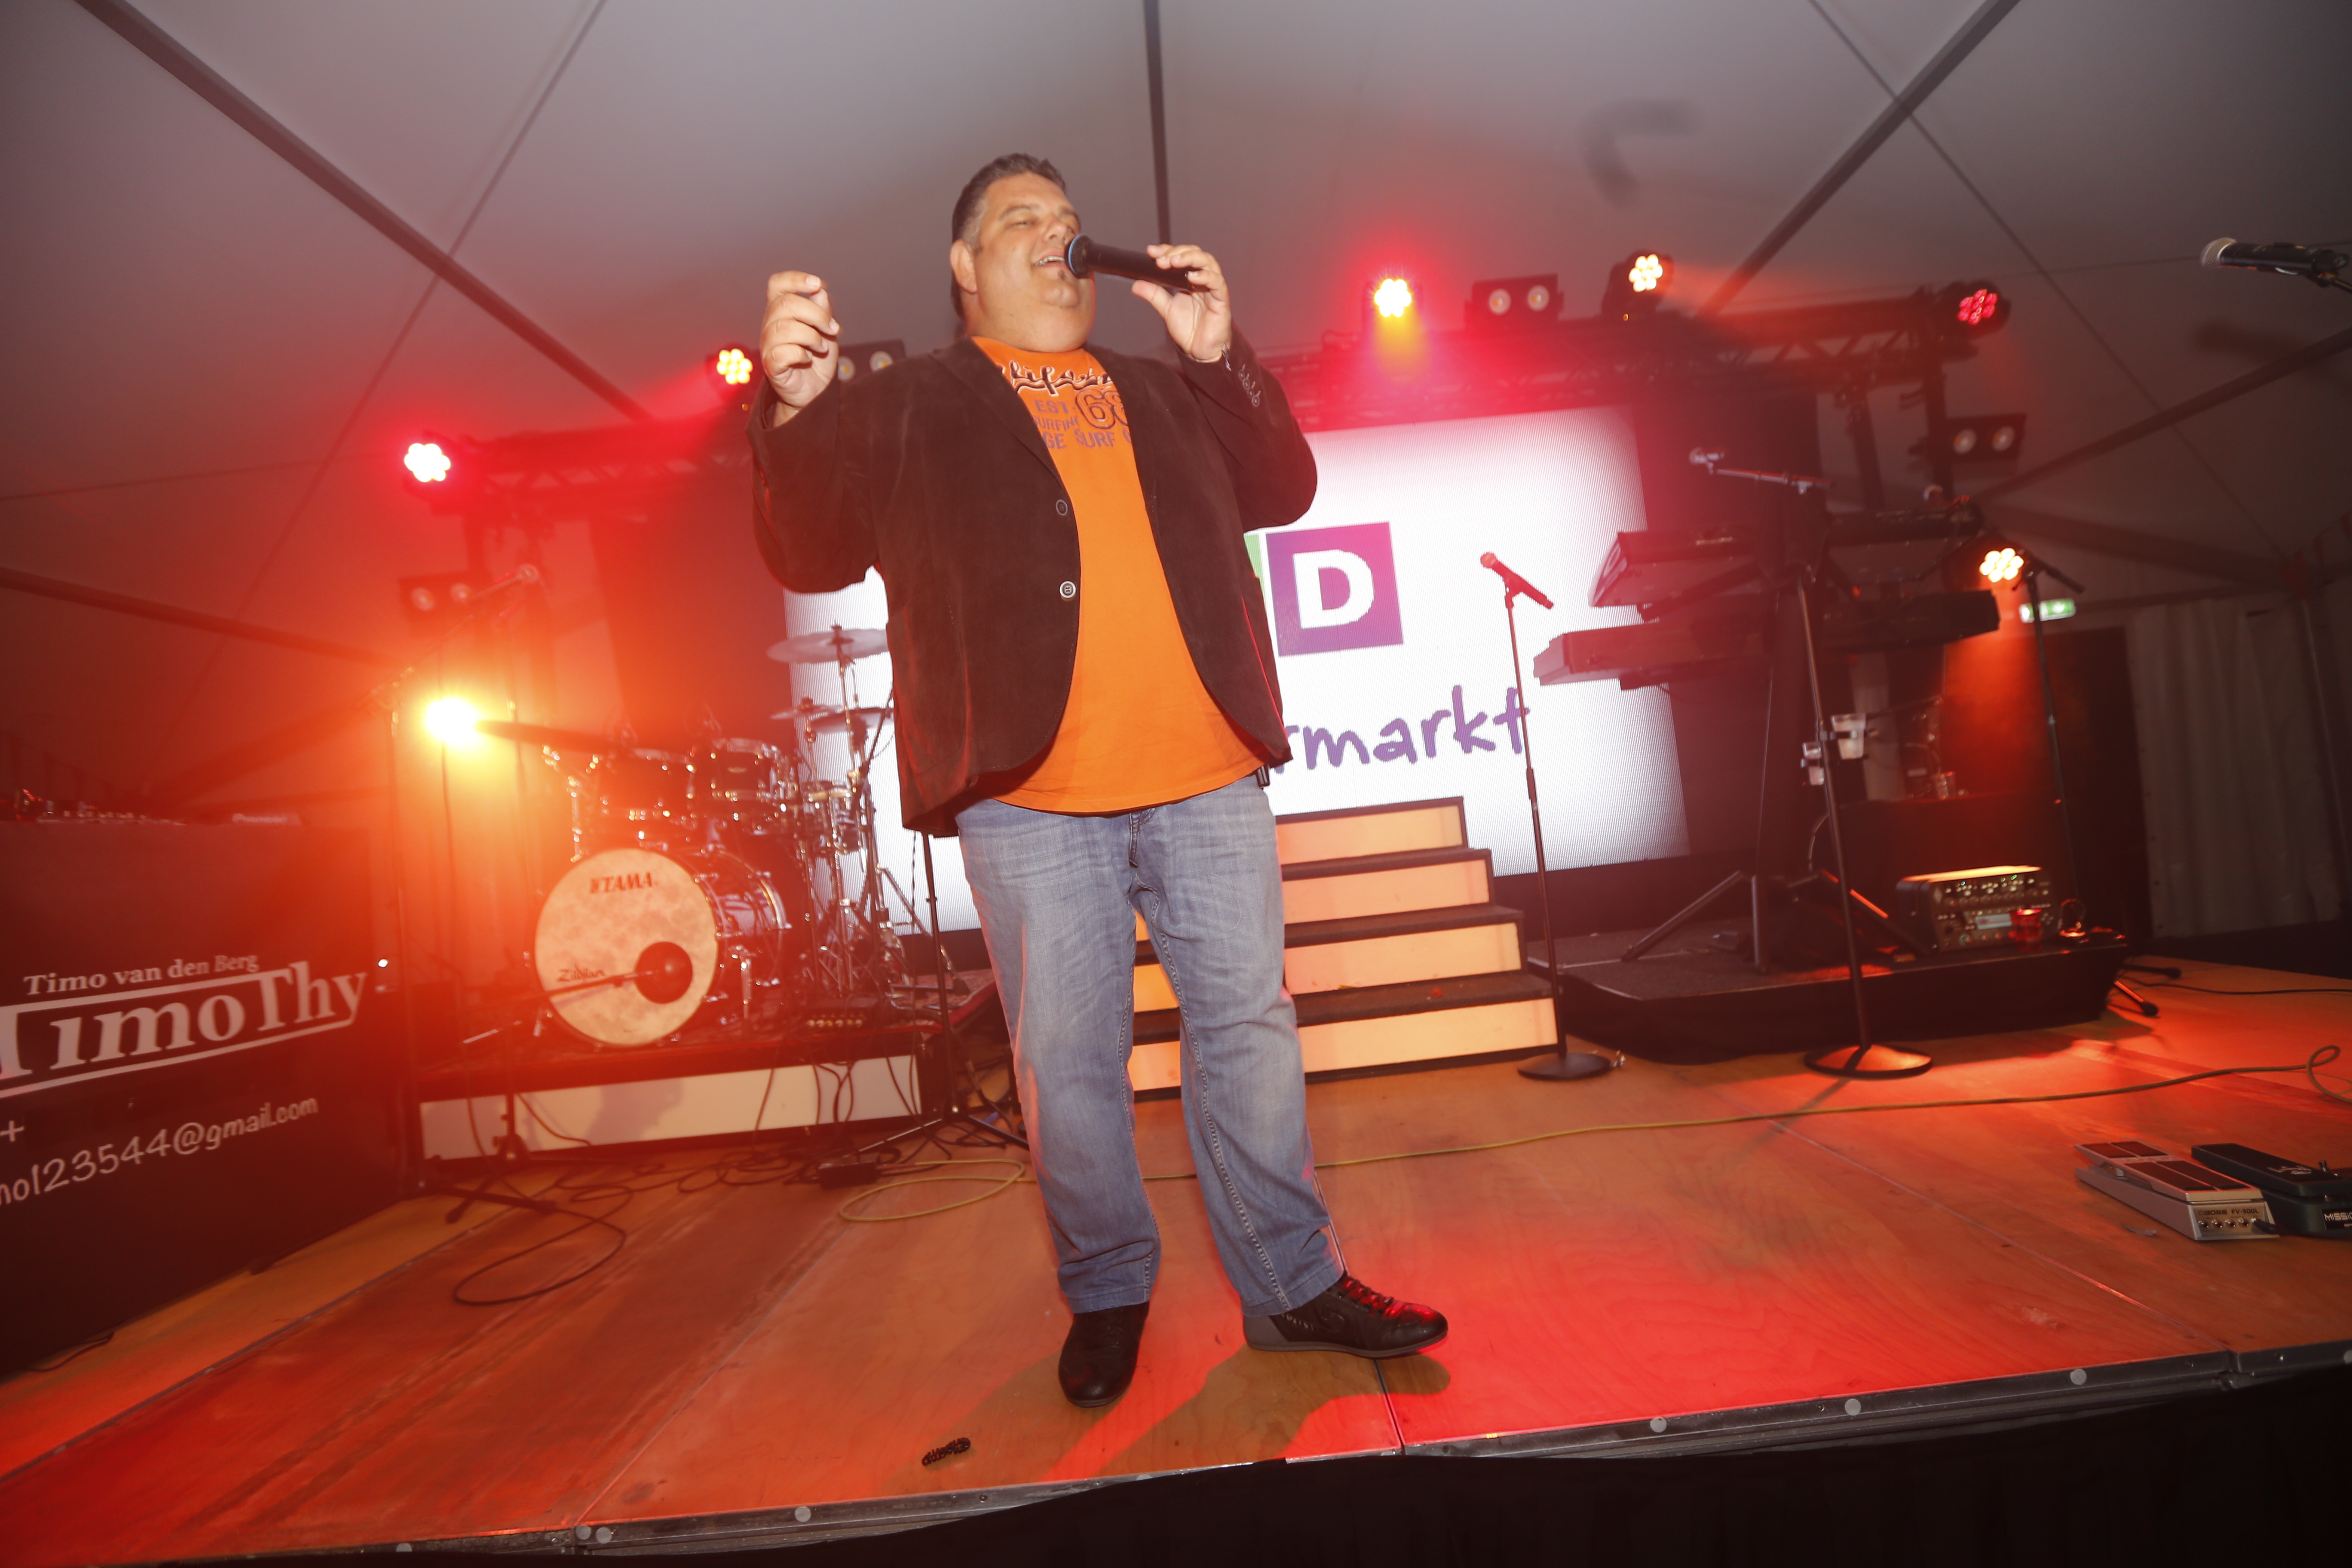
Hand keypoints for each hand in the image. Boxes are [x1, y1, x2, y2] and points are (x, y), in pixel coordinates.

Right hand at [761, 271, 839, 423]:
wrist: (815, 391)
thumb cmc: (817, 359)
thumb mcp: (826, 330)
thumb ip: (823, 310)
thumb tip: (819, 290)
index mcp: (781, 312)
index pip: (777, 285)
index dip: (795, 279)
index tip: (817, 284)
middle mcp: (770, 325)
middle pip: (785, 304)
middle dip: (816, 314)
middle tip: (832, 329)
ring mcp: (768, 346)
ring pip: (784, 328)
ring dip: (811, 336)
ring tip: (822, 346)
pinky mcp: (772, 366)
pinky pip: (781, 353)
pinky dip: (800, 354)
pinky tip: (808, 359)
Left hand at [1131, 243, 1231, 363]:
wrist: (1200, 351)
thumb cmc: (1189, 329)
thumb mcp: (1166, 309)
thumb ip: (1154, 295)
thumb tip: (1136, 284)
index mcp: (1190, 278)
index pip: (1181, 255)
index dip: (1167, 250)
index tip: (1151, 251)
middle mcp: (1203, 279)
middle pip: (1196, 253)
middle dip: (1178, 252)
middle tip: (1161, 259)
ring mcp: (1214, 288)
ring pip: (1208, 262)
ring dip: (1191, 258)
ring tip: (1175, 261)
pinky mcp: (1221, 299)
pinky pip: (1217, 283)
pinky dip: (1205, 277)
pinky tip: (1192, 277)